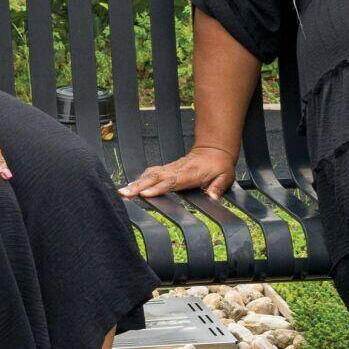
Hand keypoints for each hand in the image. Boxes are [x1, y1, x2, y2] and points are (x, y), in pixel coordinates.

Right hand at [119, 144, 237, 200]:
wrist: (215, 150)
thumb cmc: (220, 166)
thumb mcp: (225, 177)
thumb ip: (218, 187)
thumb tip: (212, 198)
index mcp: (190, 174)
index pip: (171, 182)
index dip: (158, 188)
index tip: (145, 194)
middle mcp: (177, 170)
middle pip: (155, 178)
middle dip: (138, 186)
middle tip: (124, 194)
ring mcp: (171, 168)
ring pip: (150, 174)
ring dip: (136, 183)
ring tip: (122, 192)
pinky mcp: (168, 168)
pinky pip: (152, 172)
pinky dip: (140, 178)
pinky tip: (131, 185)